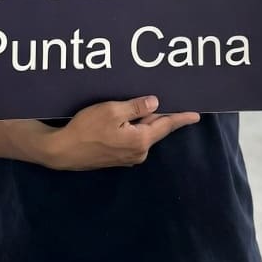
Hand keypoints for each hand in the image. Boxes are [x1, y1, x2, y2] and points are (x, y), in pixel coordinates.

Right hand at [47, 96, 199, 170]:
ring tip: (148, 106)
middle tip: (173, 103)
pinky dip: (135, 128)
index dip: (182, 118)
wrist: (63, 152)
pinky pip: (134, 139)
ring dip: (146, 121)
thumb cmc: (87, 129)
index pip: (166, 125)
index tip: (197, 115)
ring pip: (144, 133)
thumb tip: (155, 103)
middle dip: (163, 116)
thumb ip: (136, 107)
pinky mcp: (118, 158)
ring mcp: (128, 157)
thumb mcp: (112, 110)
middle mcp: (139, 152)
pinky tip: (130, 119)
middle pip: (156, 128)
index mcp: (141, 140)